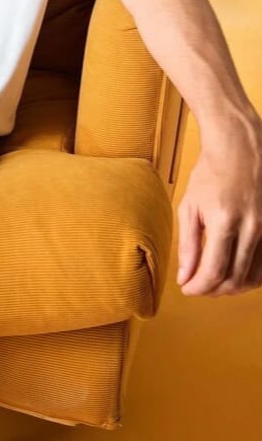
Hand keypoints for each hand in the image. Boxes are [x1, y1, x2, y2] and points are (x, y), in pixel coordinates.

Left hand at [176, 111, 261, 295]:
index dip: (199, 287)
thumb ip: (188, 244)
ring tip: (214, 281)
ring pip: (255, 277)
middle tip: (198, 286)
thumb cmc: (210, 175)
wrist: (240, 150)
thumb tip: (185, 277)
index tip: (187, 289)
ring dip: (233, 287)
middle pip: (236, 279)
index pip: (214, 270)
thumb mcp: (189, 206)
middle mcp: (252, 227)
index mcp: (225, 220)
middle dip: (214, 290)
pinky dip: (250, 276)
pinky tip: (234, 271)